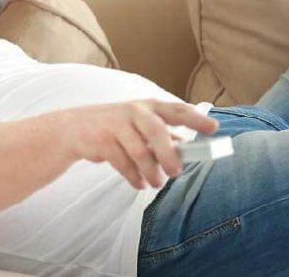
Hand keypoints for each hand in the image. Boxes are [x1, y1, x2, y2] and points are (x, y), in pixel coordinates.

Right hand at [63, 99, 218, 188]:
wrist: (74, 129)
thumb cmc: (115, 127)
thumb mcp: (139, 125)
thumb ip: (162, 134)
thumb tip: (188, 149)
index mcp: (149, 106)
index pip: (177, 110)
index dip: (196, 119)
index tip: (214, 128)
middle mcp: (134, 111)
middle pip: (156, 130)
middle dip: (168, 153)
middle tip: (177, 172)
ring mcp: (116, 124)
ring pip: (139, 151)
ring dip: (150, 171)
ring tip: (155, 183)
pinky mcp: (102, 140)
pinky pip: (122, 162)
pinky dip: (133, 176)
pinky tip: (139, 182)